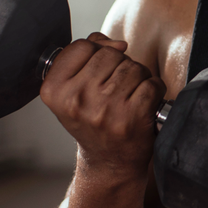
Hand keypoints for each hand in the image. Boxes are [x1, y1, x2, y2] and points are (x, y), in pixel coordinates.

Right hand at [40, 32, 166, 173]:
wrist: (108, 163)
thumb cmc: (92, 121)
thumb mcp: (74, 89)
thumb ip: (87, 55)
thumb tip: (118, 43)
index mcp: (54, 91)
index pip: (81, 46)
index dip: (95, 53)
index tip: (97, 73)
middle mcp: (76, 99)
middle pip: (110, 54)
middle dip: (119, 66)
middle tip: (114, 90)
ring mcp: (104, 109)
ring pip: (133, 67)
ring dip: (137, 78)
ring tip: (127, 98)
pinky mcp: (131, 117)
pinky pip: (151, 84)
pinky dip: (154, 91)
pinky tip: (143, 105)